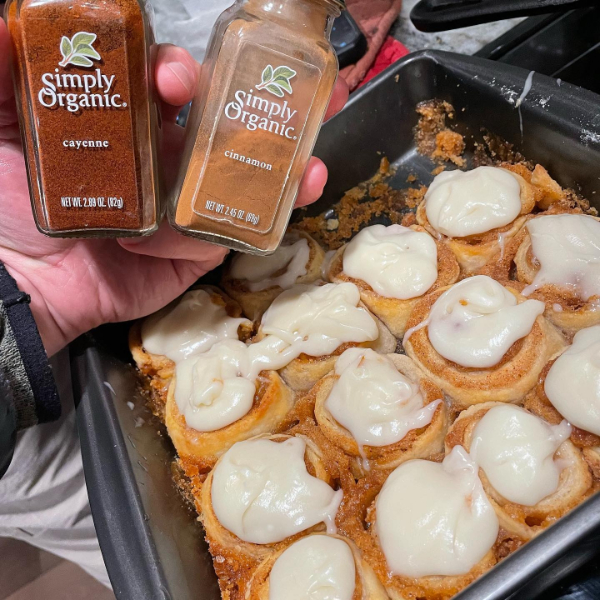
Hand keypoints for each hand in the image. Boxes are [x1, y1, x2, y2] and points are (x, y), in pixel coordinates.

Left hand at [0, 21, 347, 356]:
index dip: (179, 74)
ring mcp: (182, 204)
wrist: (20, 283)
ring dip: (283, 160)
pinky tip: (293, 190)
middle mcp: (159, 157)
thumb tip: (11, 18)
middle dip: (255, 104)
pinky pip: (228, 229)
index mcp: (124, 122)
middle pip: (216, 124)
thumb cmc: (4, 203)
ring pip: (238, 174)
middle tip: (290, 92)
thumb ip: (4, 73)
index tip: (177, 79)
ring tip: (314, 148)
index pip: (163, 87)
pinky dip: (259, 213)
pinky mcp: (195, 247)